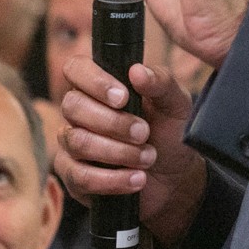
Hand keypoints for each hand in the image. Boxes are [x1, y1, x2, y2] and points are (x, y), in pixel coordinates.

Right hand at [54, 54, 207, 248]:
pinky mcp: (74, 177)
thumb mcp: (175, 105)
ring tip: (147, 157)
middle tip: (144, 133)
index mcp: (99, 87)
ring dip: (118, 152)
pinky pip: (80, 176)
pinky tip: (136, 179)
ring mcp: (72, 144)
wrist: (175, 176)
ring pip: (77, 142)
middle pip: (73, 106)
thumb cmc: (170, 133)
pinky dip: (113, 180)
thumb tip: (137, 71)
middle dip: (113, 123)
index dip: (94, 82)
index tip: (123, 98)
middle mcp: (79, 113)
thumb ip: (160, 83)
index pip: (75, 69)